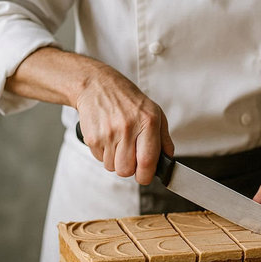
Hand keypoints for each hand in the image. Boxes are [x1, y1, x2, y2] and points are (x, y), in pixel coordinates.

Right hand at [75, 63, 173, 184]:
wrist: (97, 85)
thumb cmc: (129, 101)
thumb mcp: (155, 113)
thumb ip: (164, 139)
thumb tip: (168, 160)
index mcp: (148, 122)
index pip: (147, 161)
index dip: (146, 175)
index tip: (145, 175)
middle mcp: (128, 127)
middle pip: (126, 170)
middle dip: (129, 169)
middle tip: (131, 156)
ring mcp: (108, 133)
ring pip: (112, 167)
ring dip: (116, 161)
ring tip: (119, 142)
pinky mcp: (92, 137)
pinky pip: (100, 159)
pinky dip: (105, 154)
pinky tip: (108, 138)